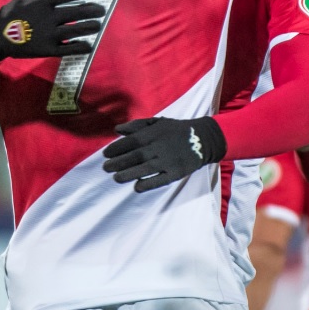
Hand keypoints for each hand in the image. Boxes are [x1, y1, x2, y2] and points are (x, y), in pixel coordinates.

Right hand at [0, 0, 104, 60]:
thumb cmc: (14, 12)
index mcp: (41, 2)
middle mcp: (47, 18)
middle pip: (75, 13)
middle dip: (92, 10)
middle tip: (101, 10)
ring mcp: (48, 35)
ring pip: (75, 31)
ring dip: (90, 27)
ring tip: (97, 25)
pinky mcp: (48, 50)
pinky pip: (69, 49)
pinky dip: (81, 47)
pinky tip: (88, 44)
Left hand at [102, 117, 226, 192]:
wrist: (203, 139)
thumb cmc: (176, 130)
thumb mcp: (158, 122)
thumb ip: (137, 125)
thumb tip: (117, 129)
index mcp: (154, 134)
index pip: (131, 141)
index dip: (117, 148)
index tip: (105, 154)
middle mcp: (159, 147)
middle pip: (136, 155)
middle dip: (119, 162)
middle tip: (106, 168)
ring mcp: (168, 161)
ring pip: (145, 168)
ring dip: (129, 174)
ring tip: (116, 178)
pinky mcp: (176, 172)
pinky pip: (161, 179)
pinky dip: (148, 183)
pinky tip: (137, 187)